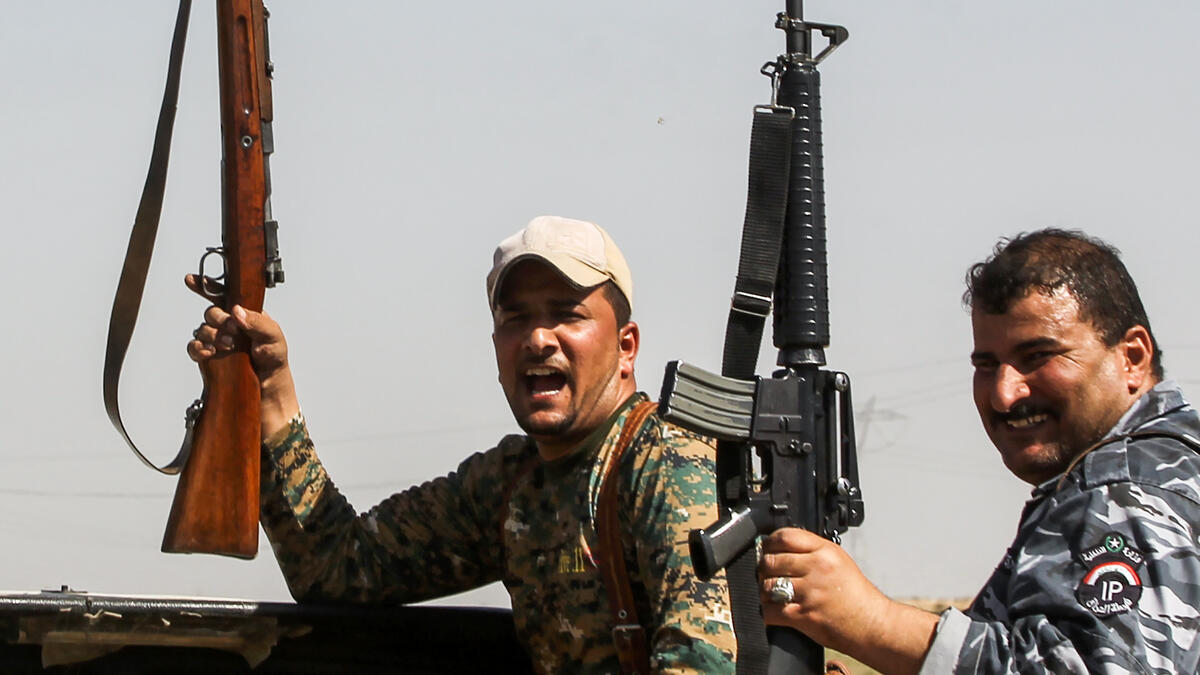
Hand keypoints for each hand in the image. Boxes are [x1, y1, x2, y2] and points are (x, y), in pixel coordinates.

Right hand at [185, 273, 298, 437]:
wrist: (268, 387)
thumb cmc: (274, 359)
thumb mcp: (274, 337)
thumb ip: (258, 322)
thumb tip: (236, 311)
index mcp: (244, 314)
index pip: (223, 295)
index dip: (206, 286)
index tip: (192, 280)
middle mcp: (228, 325)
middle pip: (211, 311)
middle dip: (219, 318)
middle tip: (232, 332)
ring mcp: (216, 340)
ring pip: (202, 329)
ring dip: (212, 335)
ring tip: (229, 346)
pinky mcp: (208, 357)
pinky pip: (194, 348)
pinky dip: (198, 348)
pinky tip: (209, 353)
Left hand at [759, 528, 938, 674]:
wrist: (872, 623)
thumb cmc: (856, 594)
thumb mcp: (838, 560)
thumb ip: (811, 550)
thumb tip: (781, 546)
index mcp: (825, 551)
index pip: (785, 536)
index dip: (769, 542)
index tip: (766, 548)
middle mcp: (817, 568)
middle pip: (771, 560)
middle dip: (764, 569)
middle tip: (768, 574)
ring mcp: (809, 592)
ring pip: (767, 585)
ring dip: (765, 592)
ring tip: (773, 594)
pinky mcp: (803, 614)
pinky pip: (770, 610)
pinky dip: (768, 613)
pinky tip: (776, 611)